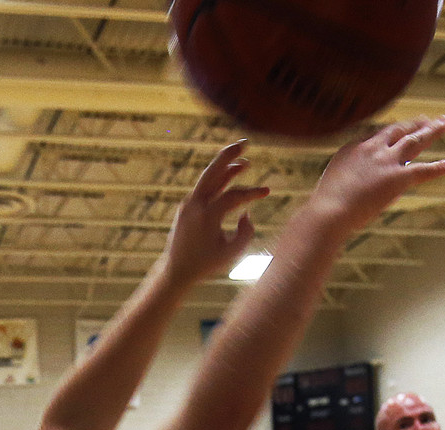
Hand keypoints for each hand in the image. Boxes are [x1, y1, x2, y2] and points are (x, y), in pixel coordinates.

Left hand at [161, 140, 270, 285]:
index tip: (268, 191)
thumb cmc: (206, 264)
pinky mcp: (187, 206)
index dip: (252, 193)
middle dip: (229, 156)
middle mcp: (195, 206)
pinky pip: (204, 187)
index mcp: (206, 217)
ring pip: (208, 178)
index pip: (234, 196)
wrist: (176, 270)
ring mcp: (188, 204)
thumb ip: (245, 232)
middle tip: (245, 143)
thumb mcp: (232, 252)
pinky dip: (217, 179)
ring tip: (243, 160)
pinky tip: (229, 174)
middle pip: (212, 173)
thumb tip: (247, 212)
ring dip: (225, 167)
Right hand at [309, 116, 444, 233]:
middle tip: (428, 119)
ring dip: (431, 132)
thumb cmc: (324, 205)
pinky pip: (422, 170)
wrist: (329, 212)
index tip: (400, 128)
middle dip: (414, 124)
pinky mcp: (397, 178)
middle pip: (398, 131)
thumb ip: (345, 178)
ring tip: (444, 124)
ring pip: (414, 141)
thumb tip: (350, 187)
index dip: (391, 131)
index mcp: (353, 148)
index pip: (376, 134)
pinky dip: (436, 168)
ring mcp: (386, 162)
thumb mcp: (331, 183)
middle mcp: (371, 149)